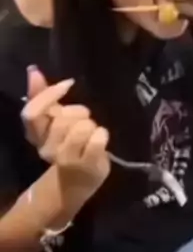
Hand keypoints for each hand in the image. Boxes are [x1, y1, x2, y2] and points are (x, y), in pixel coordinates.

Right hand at [22, 67, 110, 218]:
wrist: (77, 181)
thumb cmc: (67, 145)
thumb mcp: (53, 121)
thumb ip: (42, 96)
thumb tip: (33, 70)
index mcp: (36, 135)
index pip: (32, 112)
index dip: (50, 94)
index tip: (68, 84)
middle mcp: (47, 149)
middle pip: (62, 118)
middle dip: (78, 113)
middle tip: (83, 120)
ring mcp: (67, 159)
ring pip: (82, 127)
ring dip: (91, 125)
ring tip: (91, 133)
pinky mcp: (87, 166)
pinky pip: (98, 139)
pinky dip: (102, 135)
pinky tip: (100, 140)